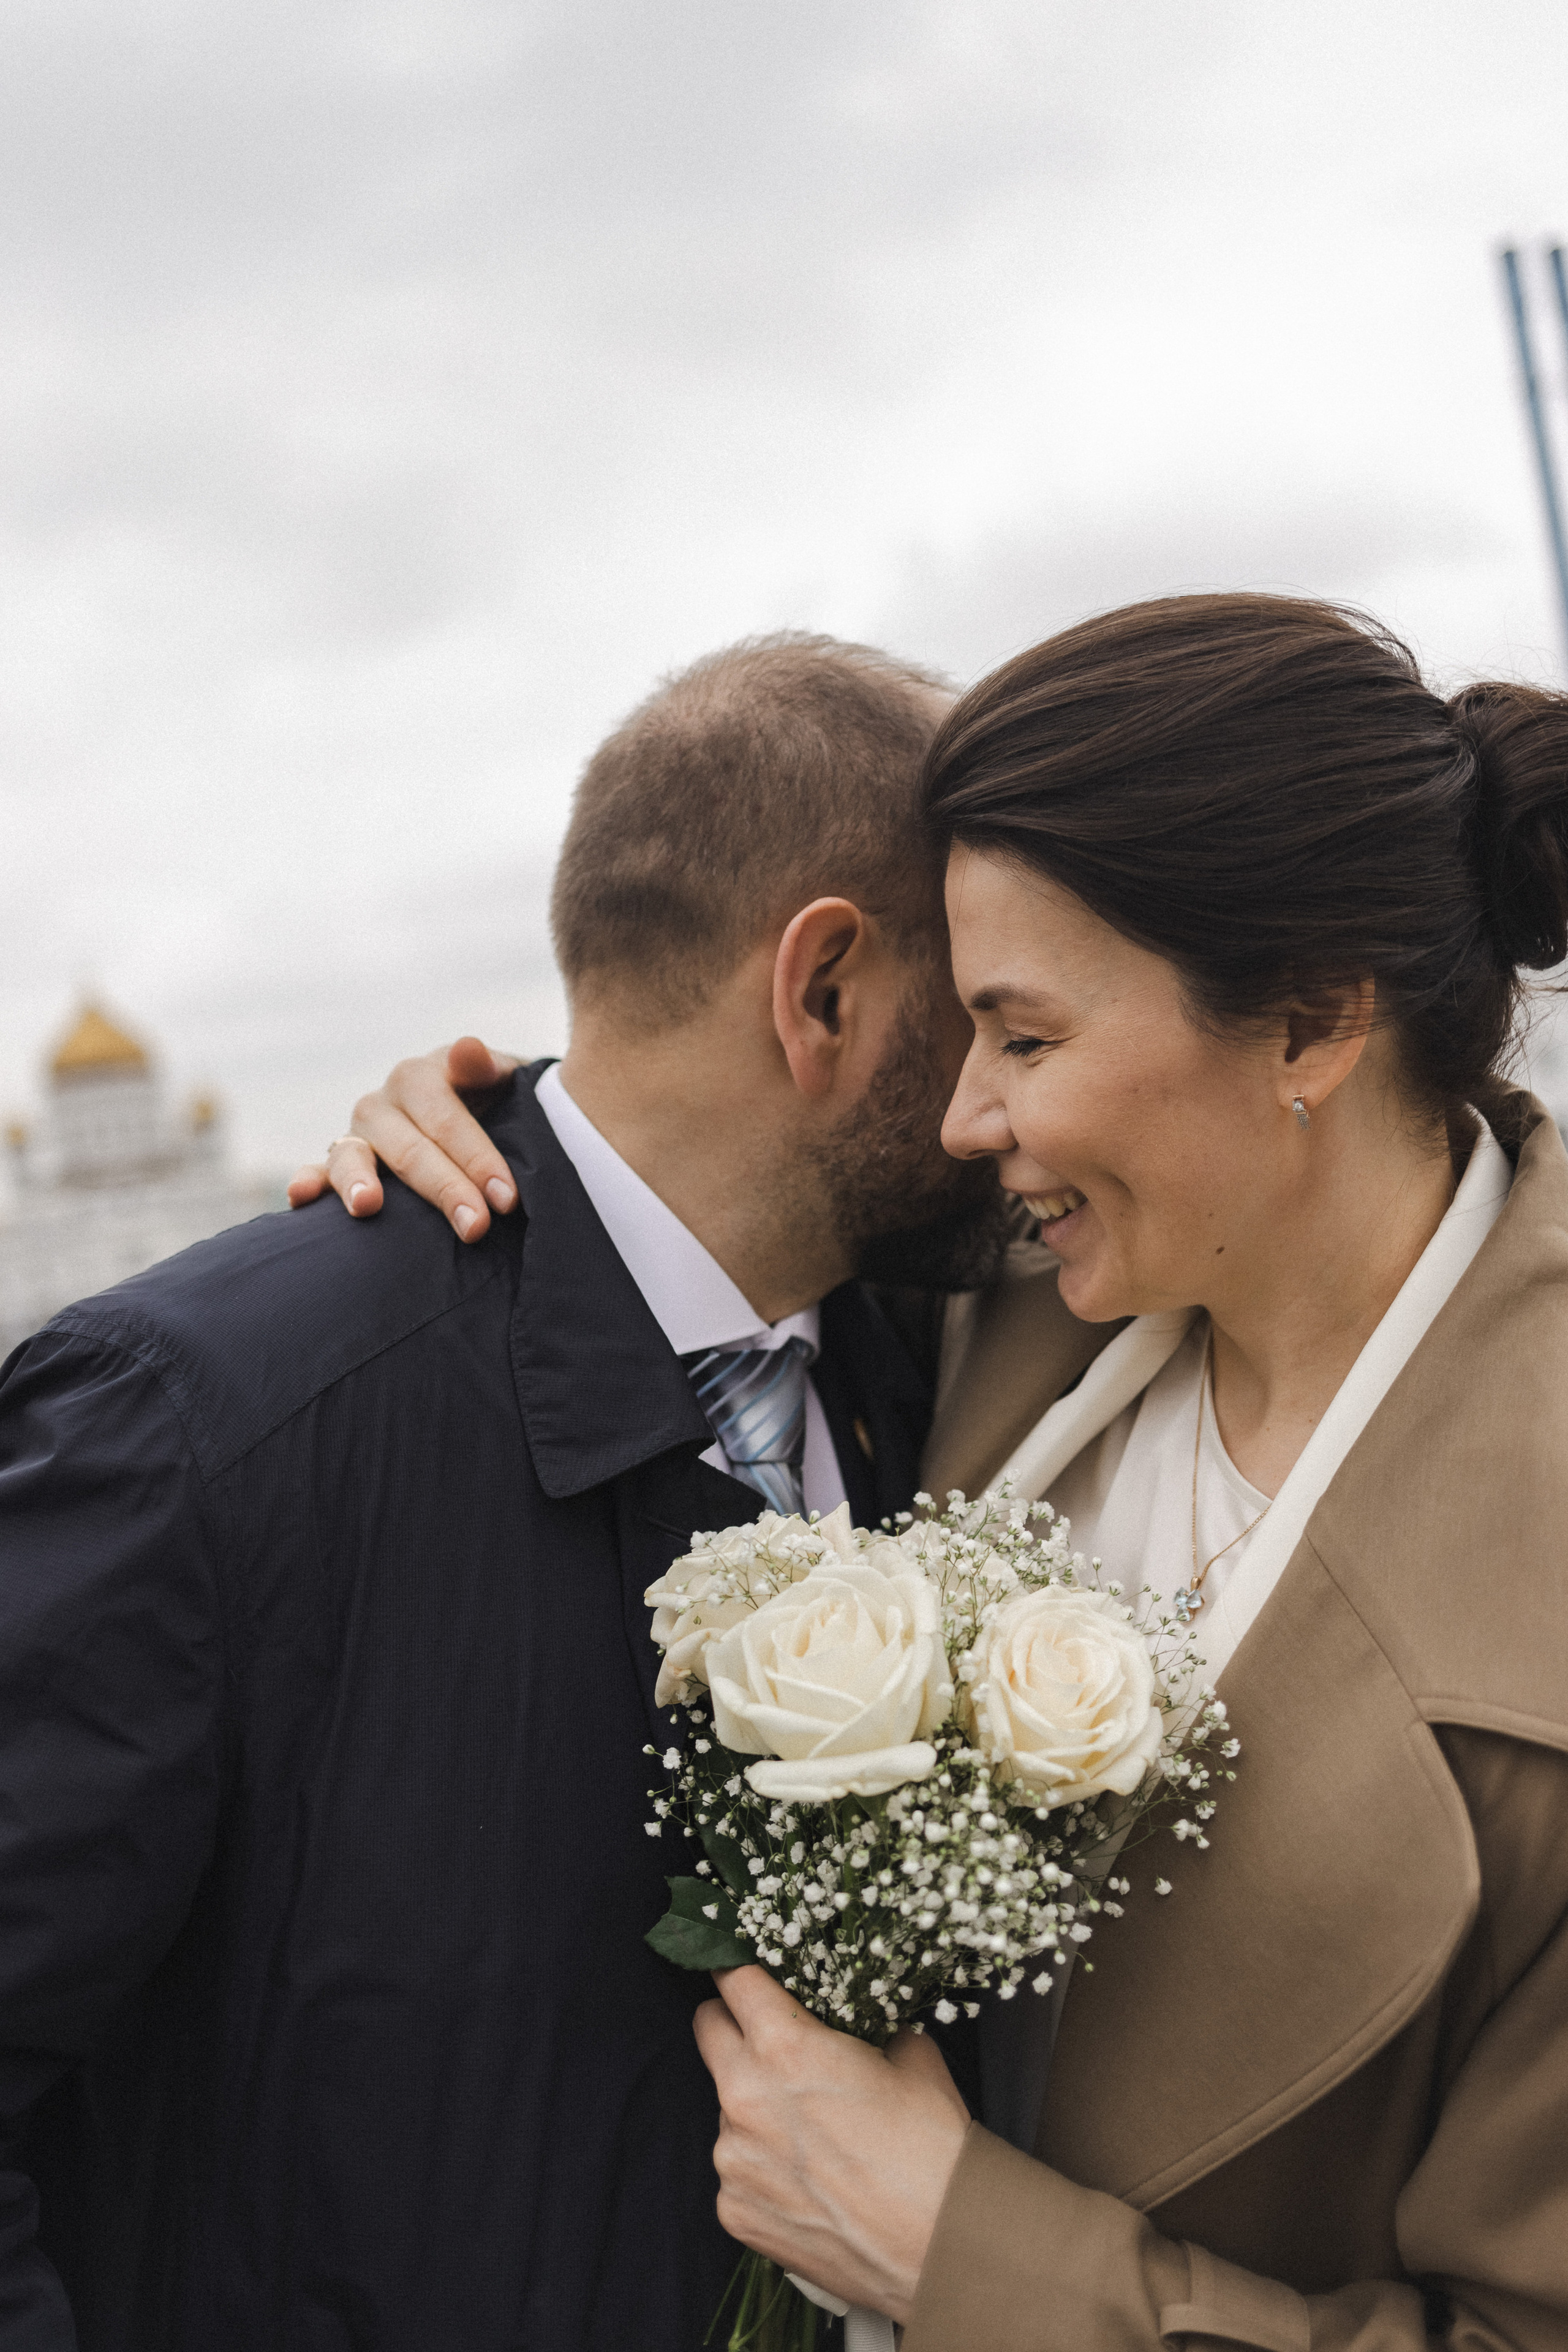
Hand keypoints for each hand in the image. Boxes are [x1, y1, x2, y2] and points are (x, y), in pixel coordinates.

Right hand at [285, 1037, 521, 1242]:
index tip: (506, 1197)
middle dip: (444, 1188)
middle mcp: (381, 1104)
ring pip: (352, 1157)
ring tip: (368, 1206)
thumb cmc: (490, 1102)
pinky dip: (306, 1183)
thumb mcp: (498, 1077)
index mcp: (418, 1077)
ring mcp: (357, 1136)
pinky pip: (319, 1172)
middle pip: (409, 1148)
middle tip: (476, 1227)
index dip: (478, 1158)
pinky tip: (300, 1197)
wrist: (474, 1116)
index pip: (447, 1120)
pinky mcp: (339, 1165)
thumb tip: (468, 1050)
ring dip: (357, 1180)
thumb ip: (485, 1065)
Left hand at [693, 1966, 969, 2324]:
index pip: (730, 1978)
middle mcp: (743, 2097)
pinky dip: (763, 2169)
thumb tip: (860, 2025)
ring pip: (725, 2106)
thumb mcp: (911, 2057)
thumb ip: (867, 2030)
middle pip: (707, 2029)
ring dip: (754, 2106)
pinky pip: (736, 2170)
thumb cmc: (931, 2150)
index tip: (747, 1972)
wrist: (941, 2247)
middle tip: (770, 2039)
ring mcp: (733, 2158)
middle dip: (733, 2024)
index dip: (740, 1968)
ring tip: (812, 2135)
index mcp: (783, 2045)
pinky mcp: (733, 2211)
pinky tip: (809, 2184)